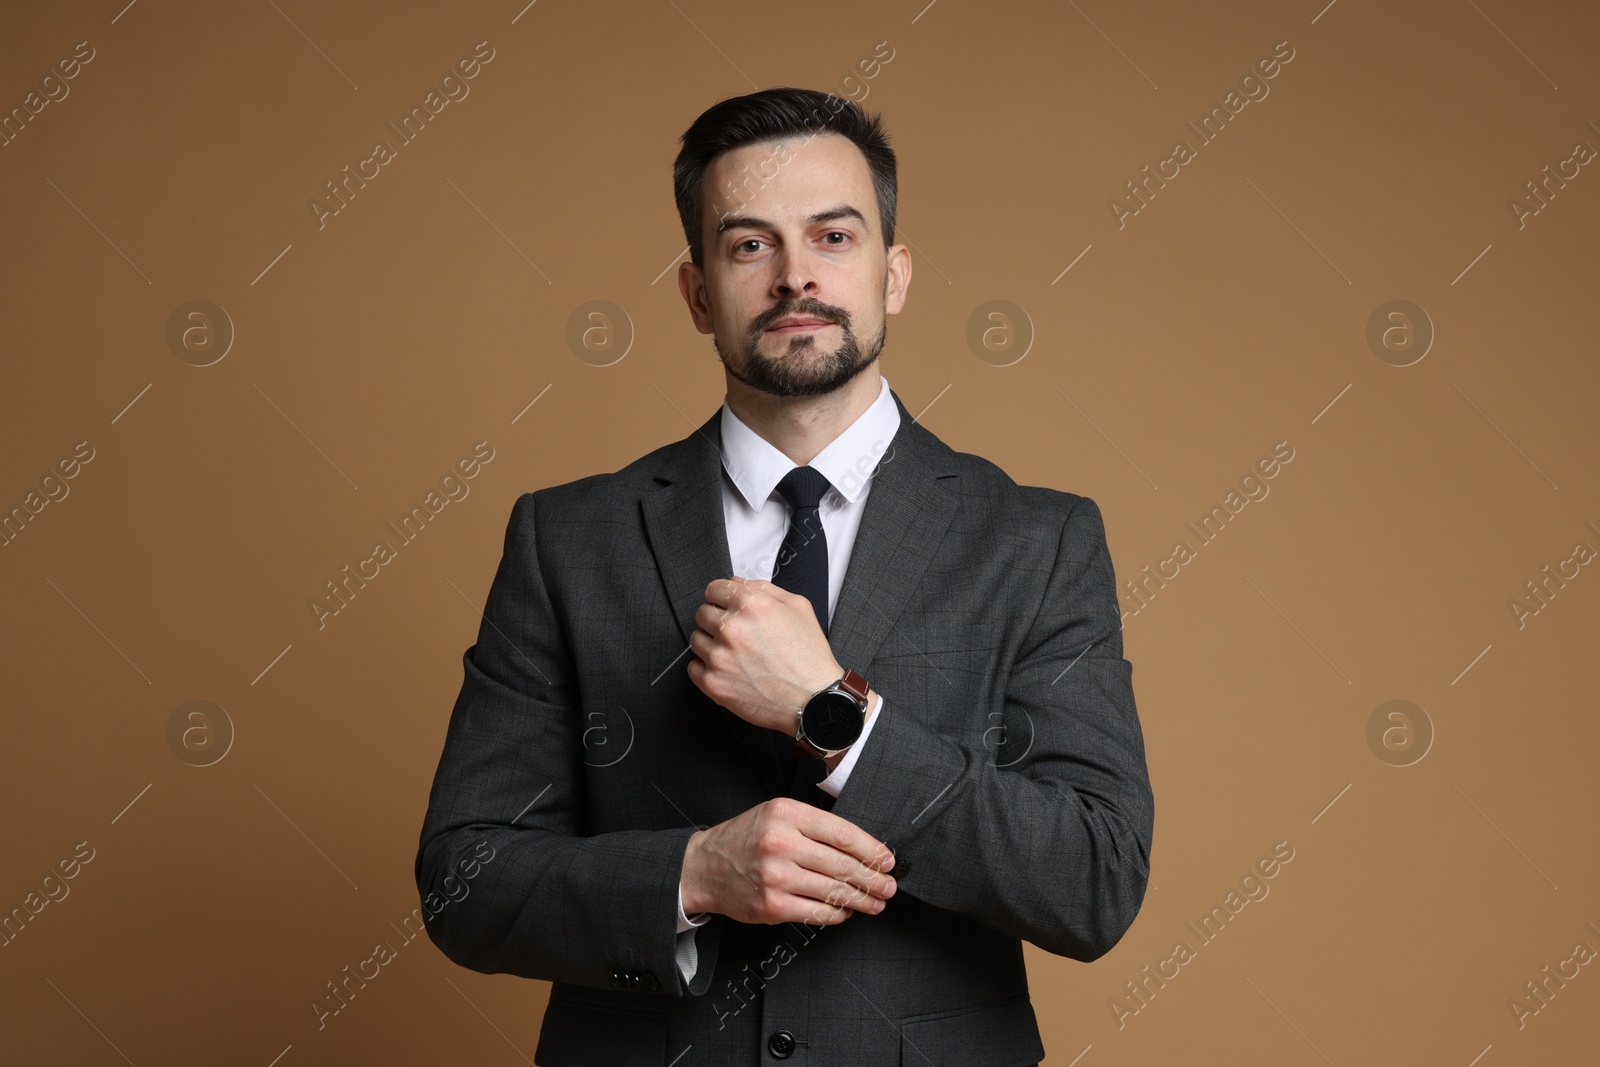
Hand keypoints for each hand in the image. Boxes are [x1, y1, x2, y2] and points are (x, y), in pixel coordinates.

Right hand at [680, 797, 896, 924]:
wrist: (704, 866)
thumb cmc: (745, 839)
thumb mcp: (776, 815)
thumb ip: (813, 826)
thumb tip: (860, 848)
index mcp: (787, 813)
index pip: (842, 833)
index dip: (871, 850)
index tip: (887, 860)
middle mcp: (782, 842)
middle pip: (842, 864)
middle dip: (872, 879)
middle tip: (888, 886)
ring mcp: (776, 876)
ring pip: (834, 891)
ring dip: (862, 900)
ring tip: (876, 902)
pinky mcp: (772, 904)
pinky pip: (817, 912)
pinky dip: (837, 914)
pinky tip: (846, 912)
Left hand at [688, 577, 841, 734]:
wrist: (813, 700)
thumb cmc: (809, 658)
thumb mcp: (799, 608)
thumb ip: (766, 589)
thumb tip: (740, 582)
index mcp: (751, 606)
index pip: (713, 588)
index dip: (721, 596)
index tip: (723, 604)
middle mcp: (732, 629)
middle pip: (702, 613)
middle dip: (716, 619)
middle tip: (734, 632)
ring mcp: (719, 657)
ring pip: (696, 639)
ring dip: (711, 643)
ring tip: (733, 653)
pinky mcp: (713, 683)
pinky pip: (693, 667)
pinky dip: (706, 668)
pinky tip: (727, 669)